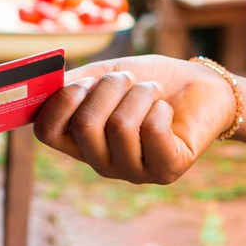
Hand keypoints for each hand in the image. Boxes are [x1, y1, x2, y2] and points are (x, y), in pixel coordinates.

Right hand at [33, 55, 235, 184]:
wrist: (199, 86)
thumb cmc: (148, 80)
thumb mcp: (105, 75)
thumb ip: (74, 82)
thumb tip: (46, 84)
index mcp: (79, 139)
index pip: (47, 132)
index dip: (60, 103)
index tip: (83, 82)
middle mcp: (101, 161)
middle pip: (85, 126)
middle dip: (109, 88)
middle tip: (127, 77)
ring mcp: (132, 170)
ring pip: (120, 126)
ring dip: (139, 94)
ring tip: (151, 90)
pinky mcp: (165, 171)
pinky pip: (152, 132)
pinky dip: (159, 108)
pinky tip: (166, 110)